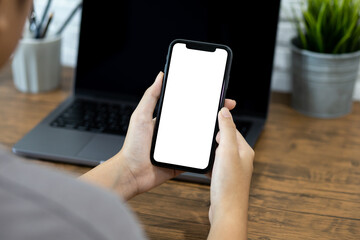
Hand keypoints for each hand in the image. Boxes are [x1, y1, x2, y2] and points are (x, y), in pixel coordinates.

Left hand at [81, 72, 235, 200]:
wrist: (132, 173)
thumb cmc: (133, 145)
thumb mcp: (141, 116)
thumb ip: (150, 96)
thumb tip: (160, 76)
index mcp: (168, 120)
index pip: (188, 106)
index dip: (201, 100)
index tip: (214, 93)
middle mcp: (176, 132)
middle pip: (198, 121)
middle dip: (214, 114)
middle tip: (227, 107)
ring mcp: (181, 146)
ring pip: (202, 137)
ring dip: (213, 132)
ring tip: (225, 125)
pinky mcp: (184, 160)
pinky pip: (199, 155)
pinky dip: (208, 152)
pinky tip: (217, 145)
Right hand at [207, 107, 253, 239]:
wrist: (227, 212)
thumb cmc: (229, 185)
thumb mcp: (227, 151)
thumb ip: (227, 130)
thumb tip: (226, 112)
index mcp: (245, 151)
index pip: (233, 129)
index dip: (221, 123)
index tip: (210, 117)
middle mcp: (241, 160)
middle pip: (227, 141)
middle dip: (215, 137)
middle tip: (204, 136)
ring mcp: (233, 170)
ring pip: (220, 153)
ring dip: (212, 151)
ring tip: (204, 151)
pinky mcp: (225, 179)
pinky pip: (217, 165)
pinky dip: (210, 163)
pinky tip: (204, 166)